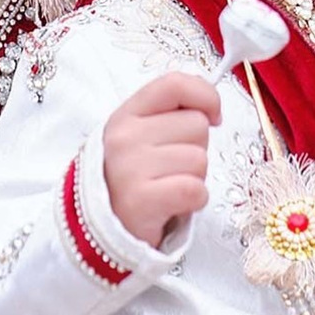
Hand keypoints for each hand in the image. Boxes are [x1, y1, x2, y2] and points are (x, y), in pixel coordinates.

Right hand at [102, 72, 219, 247]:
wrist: (101, 230)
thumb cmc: (131, 180)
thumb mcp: (139, 137)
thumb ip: (169, 115)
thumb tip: (211, 109)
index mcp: (125, 115)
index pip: (174, 84)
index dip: (205, 96)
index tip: (213, 117)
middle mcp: (124, 137)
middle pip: (196, 125)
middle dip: (195, 148)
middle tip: (171, 169)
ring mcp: (130, 168)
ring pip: (200, 159)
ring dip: (194, 178)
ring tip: (168, 188)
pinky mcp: (141, 201)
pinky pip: (196, 189)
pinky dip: (194, 201)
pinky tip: (174, 206)